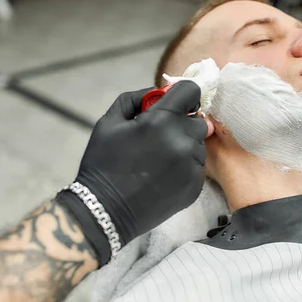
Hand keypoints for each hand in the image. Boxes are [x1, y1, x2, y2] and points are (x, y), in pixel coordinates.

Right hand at [58, 81, 209, 264]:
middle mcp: (182, 142)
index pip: (190, 91)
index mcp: (161, 121)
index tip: (173, 104)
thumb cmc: (103, 163)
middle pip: (198, 121)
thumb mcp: (109, 122)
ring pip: (198, 145)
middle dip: (182, 123)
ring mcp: (191, 166)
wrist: (105, 210)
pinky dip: (184, 167)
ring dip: (184, 146)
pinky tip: (163, 176)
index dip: (181, 95)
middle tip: (160, 136)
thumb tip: (159, 92)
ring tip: (158, 159)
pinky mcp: (195, 187)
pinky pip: (197, 167)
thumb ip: (136, 98)